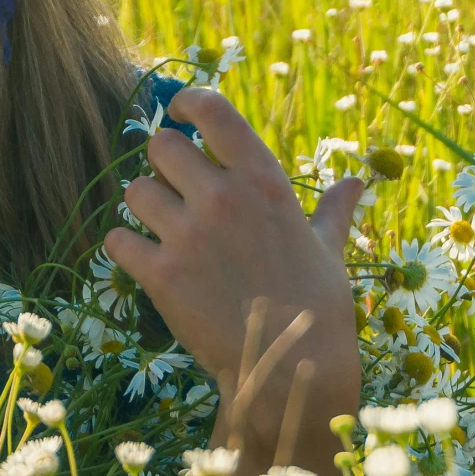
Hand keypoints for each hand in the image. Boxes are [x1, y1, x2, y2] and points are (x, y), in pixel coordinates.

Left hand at [103, 88, 363, 454]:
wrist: (292, 372)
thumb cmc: (317, 307)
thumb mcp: (329, 249)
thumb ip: (333, 209)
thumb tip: (357, 182)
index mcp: (264, 180)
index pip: (211, 110)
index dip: (185, 103)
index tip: (177, 112)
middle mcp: (223, 198)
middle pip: (160, 147)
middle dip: (163, 165)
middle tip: (175, 191)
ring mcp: (189, 235)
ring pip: (134, 190)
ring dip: (144, 207)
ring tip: (165, 231)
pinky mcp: (160, 274)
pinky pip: (117, 239)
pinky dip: (126, 248)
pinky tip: (146, 262)